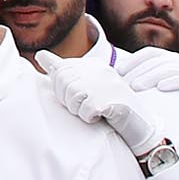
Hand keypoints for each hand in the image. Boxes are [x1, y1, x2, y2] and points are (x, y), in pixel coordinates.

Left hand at [37, 51, 155, 155]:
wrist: (139, 126)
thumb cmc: (108, 107)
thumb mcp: (86, 86)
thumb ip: (63, 70)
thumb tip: (39, 53)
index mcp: (93, 64)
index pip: (60, 72)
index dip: (63, 90)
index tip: (79, 97)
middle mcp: (100, 69)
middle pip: (63, 83)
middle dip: (69, 100)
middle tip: (87, 106)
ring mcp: (107, 83)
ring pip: (72, 97)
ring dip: (79, 110)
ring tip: (95, 110)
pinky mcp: (111, 99)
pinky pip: (84, 111)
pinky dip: (89, 118)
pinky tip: (102, 116)